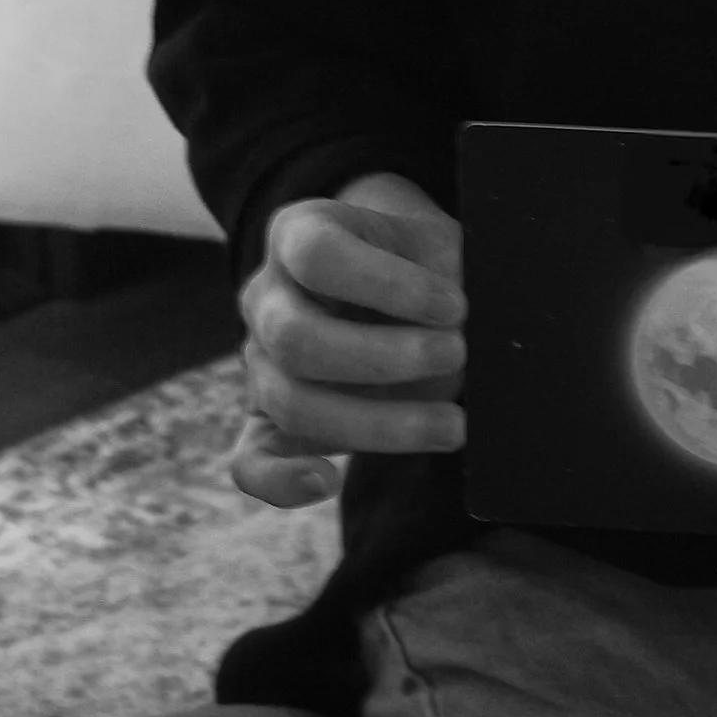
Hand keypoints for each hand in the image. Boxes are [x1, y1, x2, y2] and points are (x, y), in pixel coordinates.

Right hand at [233, 172, 466, 507]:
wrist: (403, 287)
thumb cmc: (422, 263)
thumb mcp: (437, 246)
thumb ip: (445, 274)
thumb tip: (465, 328)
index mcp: (298, 235)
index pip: (317, 255)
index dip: (388, 284)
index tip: (454, 304)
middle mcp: (266, 296)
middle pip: (294, 338)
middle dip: (384, 358)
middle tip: (457, 354)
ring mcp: (261, 361)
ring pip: (291, 403)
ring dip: (377, 425)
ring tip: (452, 425)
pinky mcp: (270, 420)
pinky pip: (251, 461)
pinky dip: (281, 481)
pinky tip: (328, 481)